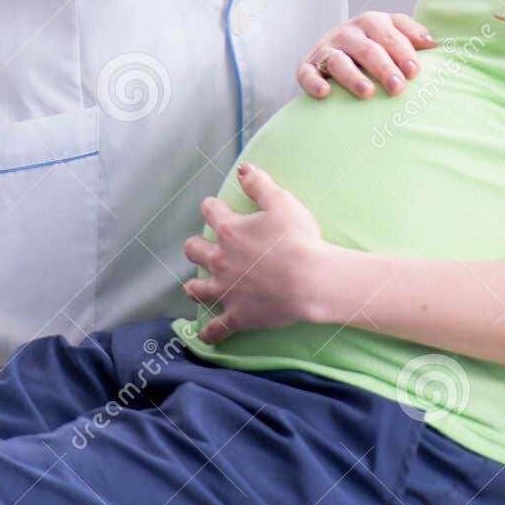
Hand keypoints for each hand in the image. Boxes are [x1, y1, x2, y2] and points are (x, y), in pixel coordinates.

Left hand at [182, 162, 331, 340]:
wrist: (310, 280)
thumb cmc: (298, 238)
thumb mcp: (281, 201)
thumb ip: (259, 184)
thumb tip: (243, 168)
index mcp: (229, 230)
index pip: (210, 211)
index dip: (212, 207)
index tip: (215, 207)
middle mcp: (220, 259)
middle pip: (194, 250)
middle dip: (197, 246)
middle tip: (205, 247)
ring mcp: (226, 289)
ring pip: (196, 288)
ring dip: (194, 286)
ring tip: (195, 286)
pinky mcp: (236, 315)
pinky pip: (216, 328)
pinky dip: (209, 333)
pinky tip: (204, 336)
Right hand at [298, 10, 436, 99]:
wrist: (334, 51)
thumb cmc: (373, 45)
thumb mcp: (392, 32)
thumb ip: (411, 34)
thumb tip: (432, 43)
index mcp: (371, 22)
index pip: (389, 33)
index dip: (402, 51)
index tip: (414, 72)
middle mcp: (347, 33)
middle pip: (367, 48)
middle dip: (383, 67)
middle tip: (398, 87)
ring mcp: (326, 48)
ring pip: (338, 60)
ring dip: (353, 77)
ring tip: (368, 93)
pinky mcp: (307, 65)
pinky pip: (307, 73)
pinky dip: (313, 82)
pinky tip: (325, 92)